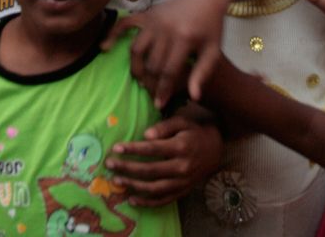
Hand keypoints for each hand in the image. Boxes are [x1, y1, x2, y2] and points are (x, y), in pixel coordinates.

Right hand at [104, 0, 225, 106]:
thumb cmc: (211, 25)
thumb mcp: (213, 50)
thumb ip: (203, 73)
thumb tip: (193, 97)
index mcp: (184, 39)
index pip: (168, 72)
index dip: (163, 91)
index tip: (159, 104)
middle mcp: (165, 30)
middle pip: (151, 64)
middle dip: (150, 84)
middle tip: (151, 94)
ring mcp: (153, 21)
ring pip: (137, 50)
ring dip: (136, 68)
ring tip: (140, 79)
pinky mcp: (147, 14)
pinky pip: (125, 23)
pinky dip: (113, 34)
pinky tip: (105, 47)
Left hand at [105, 115, 223, 206]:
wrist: (215, 149)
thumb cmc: (194, 131)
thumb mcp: (182, 122)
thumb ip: (164, 127)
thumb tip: (145, 136)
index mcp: (181, 147)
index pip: (152, 150)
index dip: (133, 149)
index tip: (116, 148)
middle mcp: (182, 167)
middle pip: (150, 170)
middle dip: (128, 168)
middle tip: (110, 165)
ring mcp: (182, 182)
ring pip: (155, 188)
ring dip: (134, 186)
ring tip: (117, 181)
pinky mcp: (182, 191)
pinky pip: (163, 200)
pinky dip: (147, 203)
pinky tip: (132, 199)